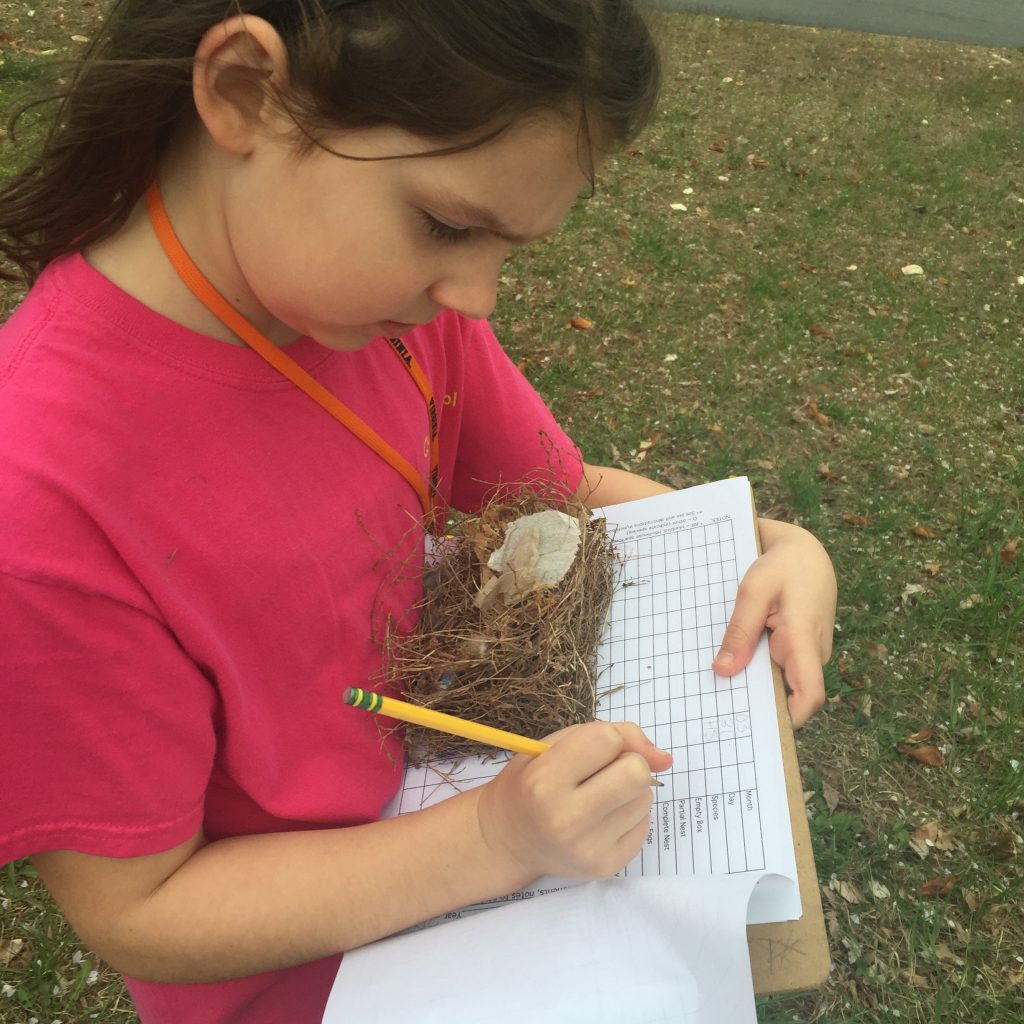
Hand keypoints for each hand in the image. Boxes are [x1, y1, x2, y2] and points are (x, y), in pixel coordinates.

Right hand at [475, 722, 671, 879]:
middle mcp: (566, 818)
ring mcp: (587, 848)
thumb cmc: (530, 784)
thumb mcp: (552, 746)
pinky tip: (603, 819)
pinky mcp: (605, 867)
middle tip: (605, 773)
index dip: (608, 738)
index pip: (608, 739)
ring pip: (645, 799)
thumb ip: (607, 735)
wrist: (508, 840)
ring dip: (629, 792)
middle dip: (628, 764)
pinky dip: (629, 815)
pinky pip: (644, 826)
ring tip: (599, 797)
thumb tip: (664, 757)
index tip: (593, 750)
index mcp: (545, 781)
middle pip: (636, 773)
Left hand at [712, 518, 835, 726]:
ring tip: (716, 693)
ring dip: (754, 685)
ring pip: (781, 680)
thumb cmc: (782, 566)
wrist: (805, 550)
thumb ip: (740, 631)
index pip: (810, 694)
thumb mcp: (754, 590)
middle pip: (789, 693)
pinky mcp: (797, 647)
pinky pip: (778, 665)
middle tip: (719, 713)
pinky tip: (729, 666)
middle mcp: (811, 653)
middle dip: (759, 705)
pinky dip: (756, 667)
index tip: (758, 730)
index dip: (790, 718)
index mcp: (805, 640)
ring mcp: (806, 651)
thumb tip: (723, 671)